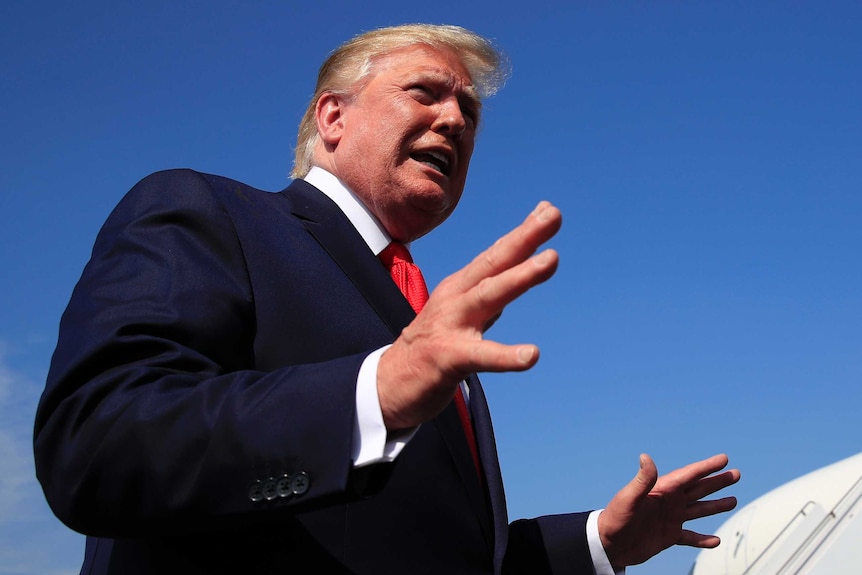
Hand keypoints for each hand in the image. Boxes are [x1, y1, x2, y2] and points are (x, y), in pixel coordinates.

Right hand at [377, 201, 561, 429]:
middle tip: (554, 215)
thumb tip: (521, 269)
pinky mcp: (446, 357)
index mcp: (461, 287)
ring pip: (489, 296)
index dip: (523, 233)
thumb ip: (492, 291)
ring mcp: (449, 326)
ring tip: (552, 260)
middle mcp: (455, 299)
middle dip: (525, 237)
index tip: (549, 210)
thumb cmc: (432, 346)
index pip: (496, 255)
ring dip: (520, 276)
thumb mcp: (464, 312)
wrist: (388, 384)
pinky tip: (531, 355)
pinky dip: (505, 356)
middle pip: (494, 264)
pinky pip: (480, 356)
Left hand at [599, 453, 740, 569]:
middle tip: (736, 474)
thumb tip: (645, 456)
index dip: (707, 467)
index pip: (689, 475)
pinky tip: (716, 541)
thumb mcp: (629, 498)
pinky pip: (690, 537)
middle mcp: (669, 502)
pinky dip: (702, 539)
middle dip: (717, 482)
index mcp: (662, 490)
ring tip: (733, 500)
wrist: (608, 544)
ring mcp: (670, 518)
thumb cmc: (615, 518)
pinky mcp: (668, 535)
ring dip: (715, 506)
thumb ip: (642, 480)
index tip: (724, 459)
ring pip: (698, 510)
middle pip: (698, 489)